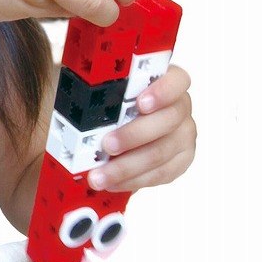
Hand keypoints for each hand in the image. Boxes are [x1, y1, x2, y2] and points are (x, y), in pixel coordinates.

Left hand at [87, 64, 195, 191]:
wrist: (115, 124)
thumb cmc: (107, 99)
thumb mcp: (100, 83)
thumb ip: (97, 82)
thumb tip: (78, 83)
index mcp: (166, 79)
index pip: (177, 80)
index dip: (162, 92)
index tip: (140, 104)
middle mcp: (180, 106)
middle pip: (167, 121)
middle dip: (134, 135)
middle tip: (107, 145)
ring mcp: (183, 134)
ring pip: (161, 153)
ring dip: (127, 167)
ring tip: (99, 175)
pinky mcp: (181, 160)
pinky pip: (161, 174)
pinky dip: (133, 180)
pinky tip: (112, 182)